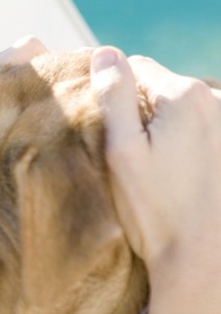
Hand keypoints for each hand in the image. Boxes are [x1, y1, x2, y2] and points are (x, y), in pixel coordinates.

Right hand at [90, 46, 220, 313]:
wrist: (201, 260)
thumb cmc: (156, 212)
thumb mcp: (120, 153)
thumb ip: (113, 97)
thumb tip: (105, 53)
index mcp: (184, 96)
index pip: (136, 68)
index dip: (114, 96)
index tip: (105, 129)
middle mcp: (215, 100)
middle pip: (163, 90)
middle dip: (142, 113)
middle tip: (129, 157)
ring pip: (182, 112)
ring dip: (165, 129)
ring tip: (156, 172)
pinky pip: (200, 132)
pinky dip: (185, 146)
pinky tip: (177, 178)